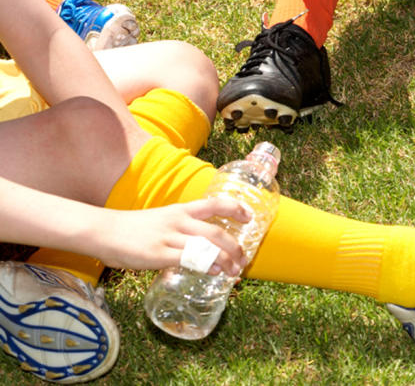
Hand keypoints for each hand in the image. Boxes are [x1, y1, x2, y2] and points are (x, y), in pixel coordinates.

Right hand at [92, 198, 251, 275]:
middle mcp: (178, 221)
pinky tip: (214, 273)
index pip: (214, 204)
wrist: (102, 231)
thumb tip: (198, 247)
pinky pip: (188, 259)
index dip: (235, 208)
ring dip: (225, 261)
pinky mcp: (158, 254)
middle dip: (235, 247)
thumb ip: (180, 230)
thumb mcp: (160, 220)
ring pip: (206, 246)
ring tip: (233, 272)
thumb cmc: (131, 228)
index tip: (249, 217)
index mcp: (179, 210)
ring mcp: (168, 237)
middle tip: (243, 260)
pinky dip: (206, 266)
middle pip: (216, 231)